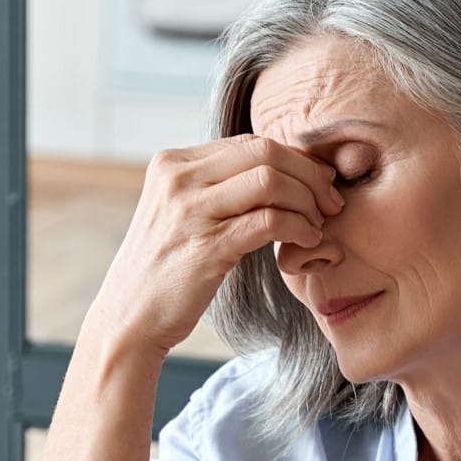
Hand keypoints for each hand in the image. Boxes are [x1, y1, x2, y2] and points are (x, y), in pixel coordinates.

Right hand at [91, 135, 343, 353]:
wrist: (129, 318)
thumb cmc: (165, 269)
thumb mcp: (181, 213)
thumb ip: (215, 186)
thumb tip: (276, 169)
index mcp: (172, 163)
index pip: (249, 142)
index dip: (293, 158)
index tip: (318, 182)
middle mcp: (177, 179)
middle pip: (264, 152)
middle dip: (309, 174)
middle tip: (330, 201)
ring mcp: (190, 211)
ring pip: (270, 180)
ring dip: (307, 201)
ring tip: (318, 223)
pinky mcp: (206, 247)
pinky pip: (269, 221)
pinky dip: (299, 227)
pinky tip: (307, 240)